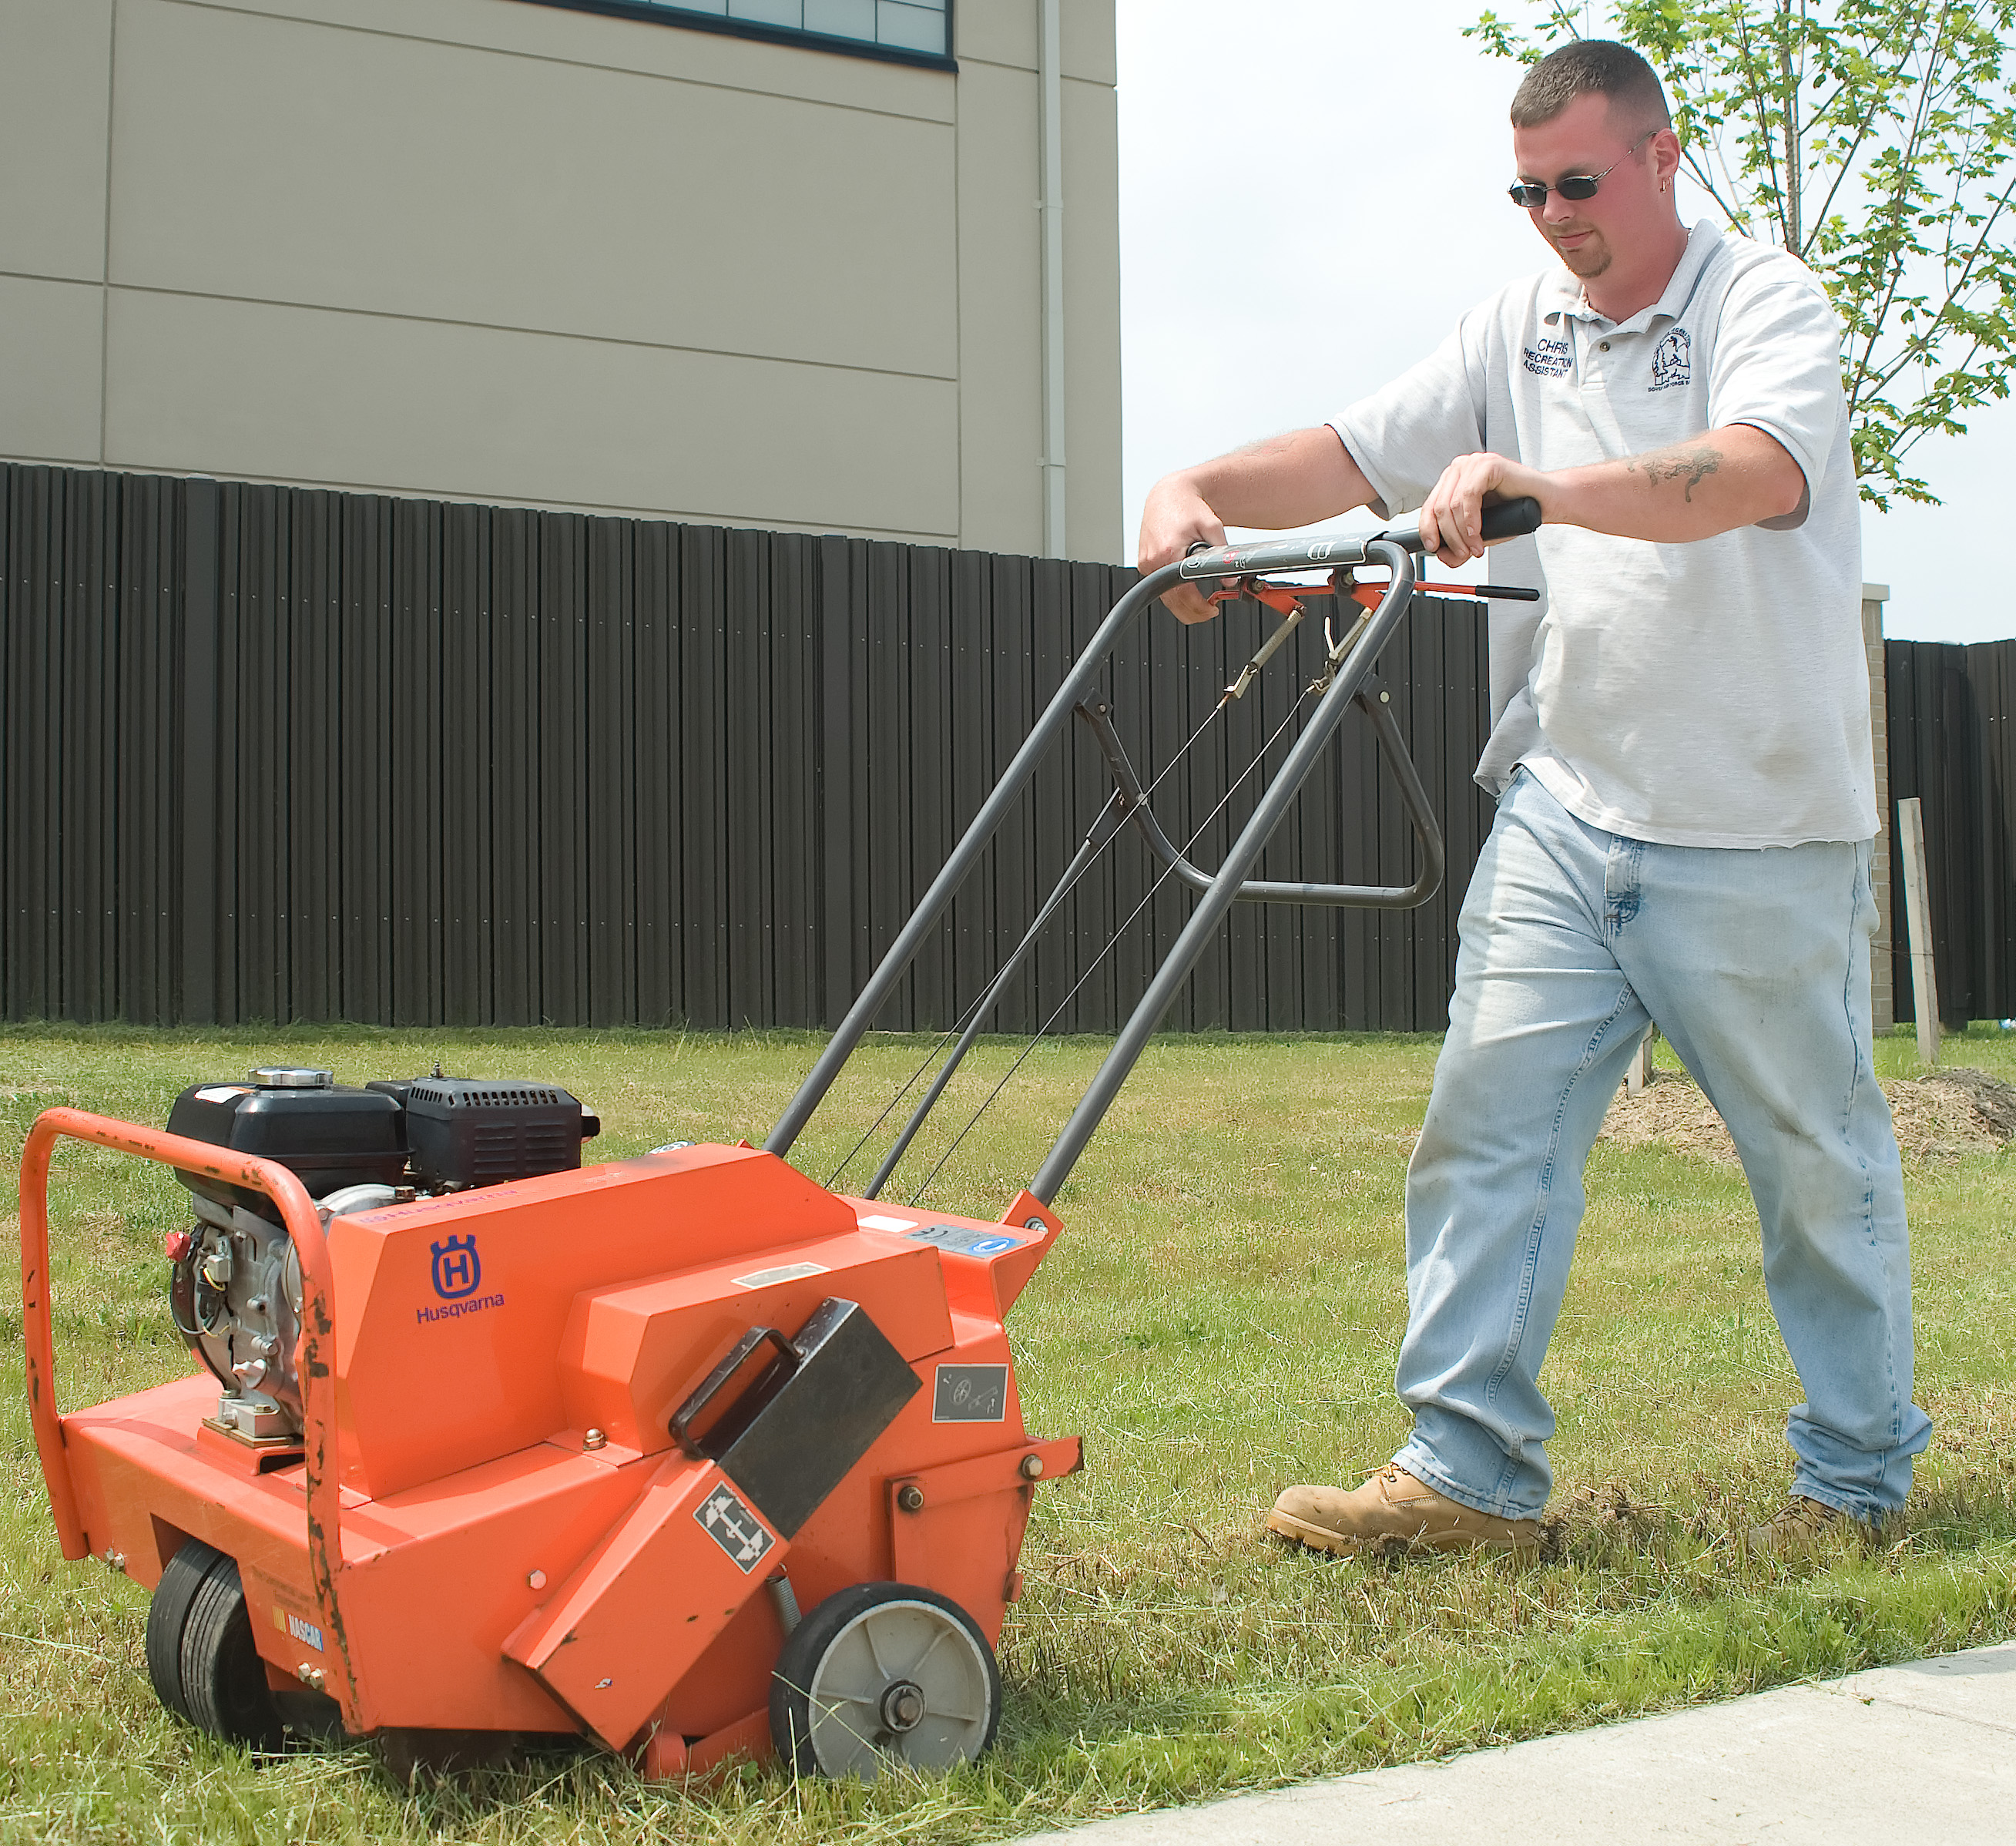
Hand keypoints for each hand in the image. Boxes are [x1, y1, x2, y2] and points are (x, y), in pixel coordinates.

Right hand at [1137, 474, 1226, 624]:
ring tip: (1200, 601)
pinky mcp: (1144, 563)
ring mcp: (1146, 563)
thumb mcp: (1212, 527)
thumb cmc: (1187, 507)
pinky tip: (1185, 586)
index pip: (1182, 592)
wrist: (1169, 494)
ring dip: (1182, 602)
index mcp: (1168, 550)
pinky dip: (1172, 590)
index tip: (1210, 609)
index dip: (1197, 606)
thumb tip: (1229, 580)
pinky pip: (1159, 585)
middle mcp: (1153, 559)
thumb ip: (1223, 554)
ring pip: (1164, 596)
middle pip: (1171, 600)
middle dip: (1192, 611)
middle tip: (1208, 610)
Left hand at [1418, 452, 1547, 568]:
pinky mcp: (1487, 464)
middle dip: (1450, 537)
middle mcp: (1459, 470)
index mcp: (1452, 482)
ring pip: (1451, 505)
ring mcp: (1473, 464)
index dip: (1428, 530)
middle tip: (1463, 553)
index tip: (1434, 548)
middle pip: (1438, 508)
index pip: (1428, 507)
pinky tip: (1477, 533)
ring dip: (1461, 534)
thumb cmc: (1513, 512)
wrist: (1544, 502)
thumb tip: (1441, 555)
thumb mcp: (1479, 534)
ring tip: (1475, 547)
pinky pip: (1468, 496)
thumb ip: (1458, 546)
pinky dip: (1471, 520)